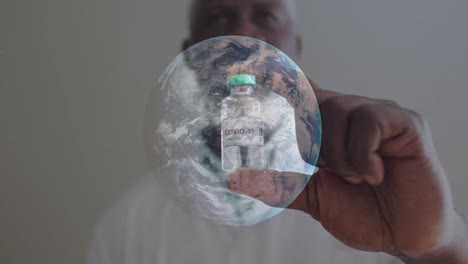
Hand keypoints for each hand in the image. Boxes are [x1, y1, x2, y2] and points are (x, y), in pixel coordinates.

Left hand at [227, 78, 462, 259]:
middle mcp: (351, 113)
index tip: (250, 68)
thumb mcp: (313, 197)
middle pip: (313, 103)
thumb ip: (279, 184)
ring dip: (341, 155)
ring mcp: (379, 114)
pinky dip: (363, 154)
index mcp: (328, 127)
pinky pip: (368, 121)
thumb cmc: (361, 212)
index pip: (301, 92)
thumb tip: (236, 179)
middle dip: (314, 144)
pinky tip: (375, 174)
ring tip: (358, 178)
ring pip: (338, 110)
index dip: (279, 78)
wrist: (403, 236)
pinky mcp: (405, 122)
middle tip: (331, 171)